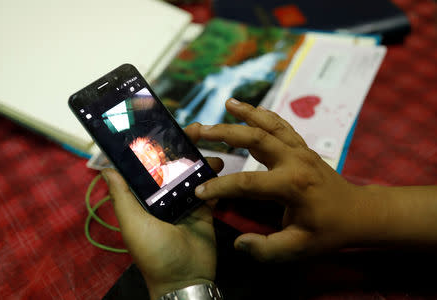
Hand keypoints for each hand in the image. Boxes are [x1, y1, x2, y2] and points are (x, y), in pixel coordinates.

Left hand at [102, 123, 223, 299]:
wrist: (185, 278)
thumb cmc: (153, 251)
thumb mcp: (132, 223)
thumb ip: (122, 196)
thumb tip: (106, 169)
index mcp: (144, 197)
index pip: (149, 165)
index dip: (156, 146)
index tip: (165, 127)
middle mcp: (164, 196)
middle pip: (174, 165)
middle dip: (184, 146)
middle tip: (197, 129)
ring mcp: (185, 201)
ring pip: (193, 173)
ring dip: (203, 160)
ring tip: (213, 149)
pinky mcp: (204, 209)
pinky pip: (210, 189)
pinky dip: (215, 179)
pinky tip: (221, 168)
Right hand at [194, 98, 368, 261]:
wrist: (358, 213)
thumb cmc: (329, 231)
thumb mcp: (299, 248)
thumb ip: (267, 249)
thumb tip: (239, 244)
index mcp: (292, 185)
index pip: (247, 182)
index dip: (220, 187)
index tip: (199, 191)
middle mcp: (295, 161)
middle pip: (255, 138)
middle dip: (225, 133)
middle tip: (200, 130)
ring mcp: (300, 150)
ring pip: (269, 125)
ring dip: (246, 113)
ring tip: (227, 103)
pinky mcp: (302, 147)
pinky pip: (281, 125)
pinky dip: (264, 115)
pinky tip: (249, 110)